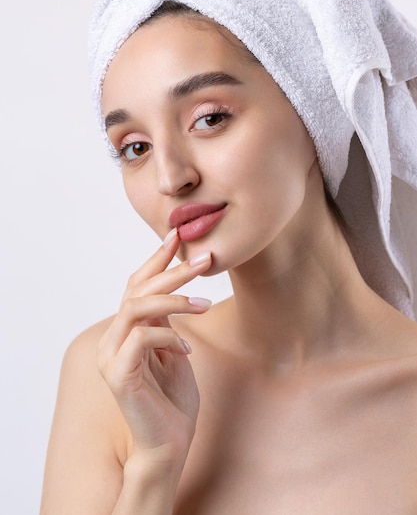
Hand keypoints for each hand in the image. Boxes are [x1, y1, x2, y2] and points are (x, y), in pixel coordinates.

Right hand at [97, 230, 211, 466]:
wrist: (169, 445)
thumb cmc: (173, 399)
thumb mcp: (174, 349)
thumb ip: (167, 321)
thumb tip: (175, 288)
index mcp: (125, 331)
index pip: (136, 285)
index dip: (156, 258)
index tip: (177, 235)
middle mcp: (112, 339)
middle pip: (137, 290)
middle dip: (172, 270)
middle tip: (205, 259)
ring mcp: (110, 357)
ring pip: (135, 307)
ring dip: (173, 299)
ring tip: (204, 303)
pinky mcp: (117, 375)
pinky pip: (141, 338)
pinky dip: (168, 336)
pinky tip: (187, 348)